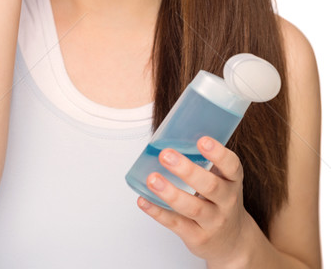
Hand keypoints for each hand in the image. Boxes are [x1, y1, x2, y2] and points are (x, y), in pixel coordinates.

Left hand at [138, 137, 248, 264]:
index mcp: (232, 181)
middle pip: (209, 186)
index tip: (202, 140)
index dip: (218, 153)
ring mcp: (213, 222)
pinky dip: (157, 212)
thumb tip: (171, 134)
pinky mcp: (197, 237)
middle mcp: (226, 201)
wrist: (233, 241)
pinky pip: (176, 224)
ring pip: (191, 207)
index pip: (231, 166)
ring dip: (169, 192)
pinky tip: (143, 200)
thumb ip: (205, 161)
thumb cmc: (221, 200)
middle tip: (165, 155)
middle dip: (186, 170)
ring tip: (152, 179)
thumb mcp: (224, 180)